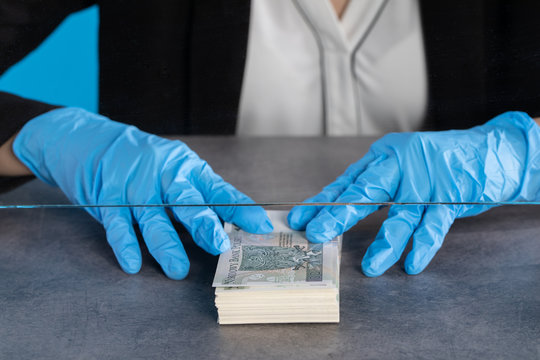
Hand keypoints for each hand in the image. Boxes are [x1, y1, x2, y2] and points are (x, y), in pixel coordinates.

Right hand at [13, 108, 272, 278]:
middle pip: (186, 200)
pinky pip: (118, 225)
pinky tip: (133, 264)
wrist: (97, 143)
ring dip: (166, 245)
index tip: (261, 227)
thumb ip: (202, 197)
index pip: (219, 190)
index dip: (241, 210)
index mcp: (188, 169)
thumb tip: (232, 228)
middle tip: (218, 245)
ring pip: (153, 218)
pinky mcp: (109, 198)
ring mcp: (135, 187)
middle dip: (203, 223)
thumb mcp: (179, 172)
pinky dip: (126, 245)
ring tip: (177, 269)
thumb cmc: (148, 164)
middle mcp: (165, 175)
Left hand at [288, 112, 539, 276]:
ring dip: (385, 243)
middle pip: (365, 192)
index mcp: (383, 158)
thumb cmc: (435, 163)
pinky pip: (434, 226)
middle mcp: (400, 166)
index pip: (347, 182)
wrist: (487, 152)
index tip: (300, 217)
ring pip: (401, 215)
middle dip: (339, 215)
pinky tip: (412, 264)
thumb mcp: (398, 165)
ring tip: (370, 267)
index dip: (323, 201)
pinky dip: (422, 246)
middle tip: (317, 234)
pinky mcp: (450, 197)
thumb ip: (370, 181)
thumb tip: (334, 205)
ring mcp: (426, 182)